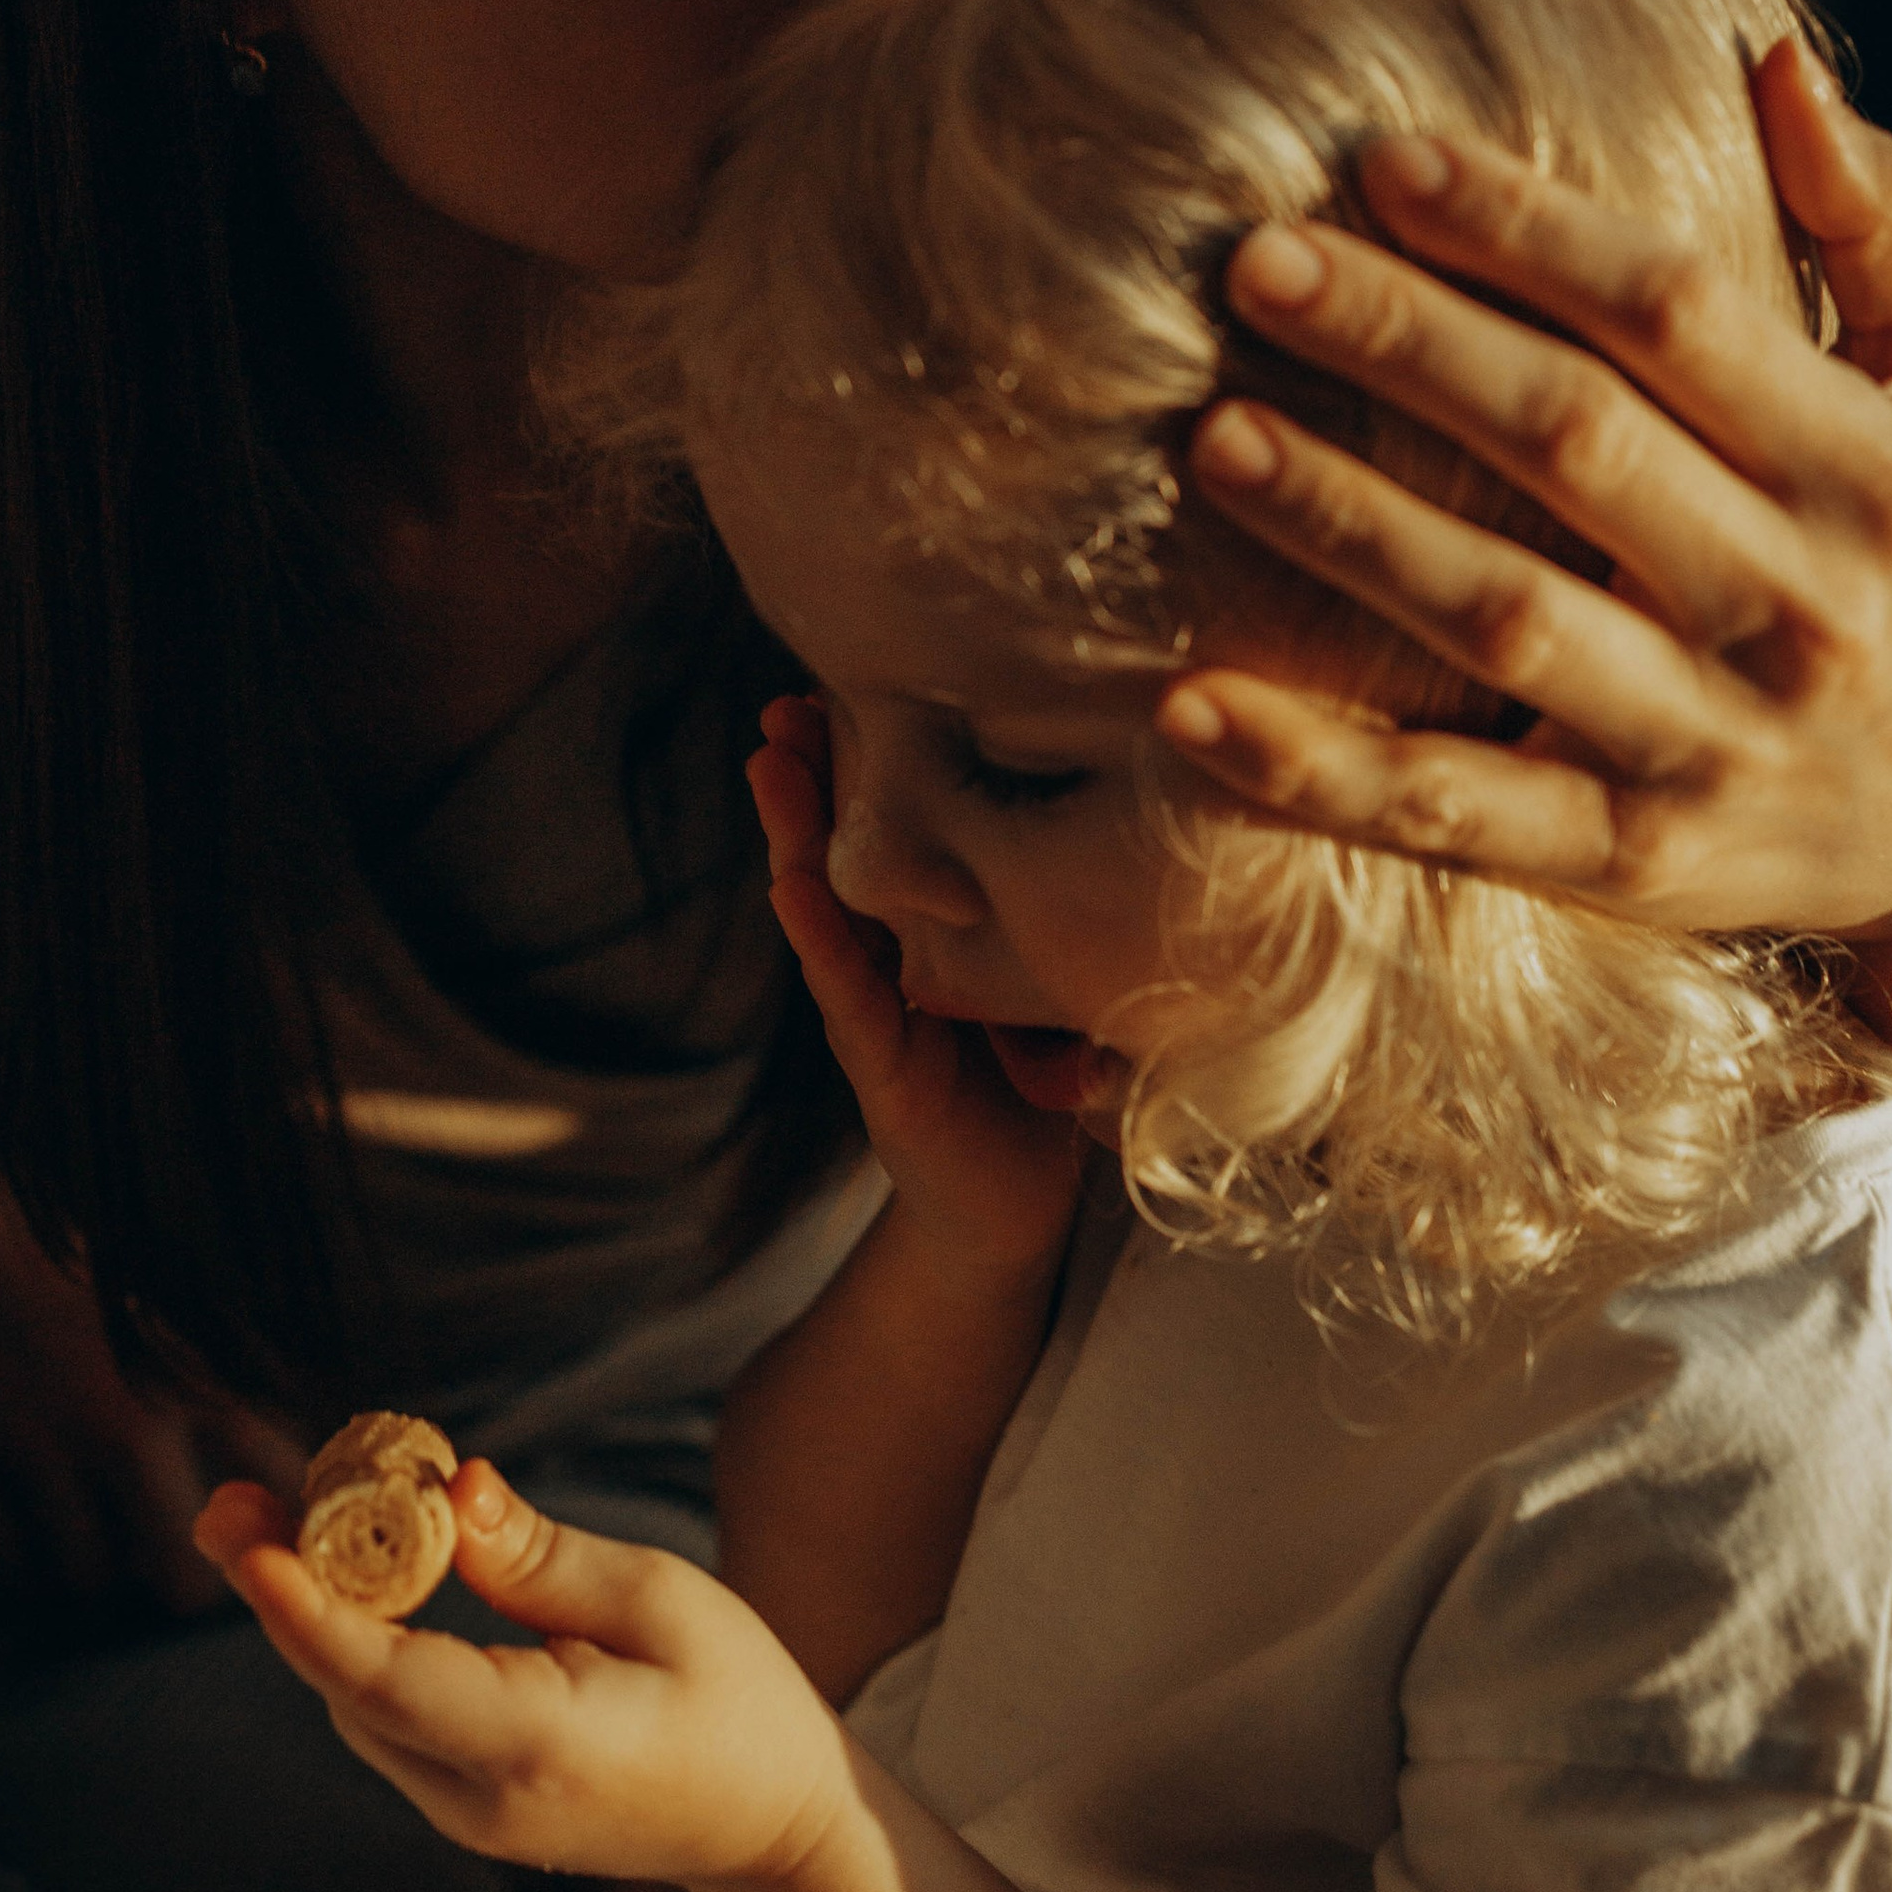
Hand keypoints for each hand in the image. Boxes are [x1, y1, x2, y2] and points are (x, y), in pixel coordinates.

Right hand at [0, 988, 307, 1609]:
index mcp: (194, 1360)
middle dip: (191, 1573)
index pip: (277, 1475)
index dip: (289, 1504)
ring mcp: (32, 1444)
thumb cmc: (69, 1160)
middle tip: (192, 1548)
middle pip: (175, 1570)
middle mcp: (121, 1421)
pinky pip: (0, 1548)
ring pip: (83, 1572)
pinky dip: (25, 1551)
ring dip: (103, 1561)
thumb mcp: (186, 1211)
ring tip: (111, 1536)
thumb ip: (240, 1281)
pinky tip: (38, 1527)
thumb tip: (290, 1299)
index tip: (289, 1502)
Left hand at [196, 1462, 851, 1888]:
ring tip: (275, 1511)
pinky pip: (386, 1717)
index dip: (309, 1612)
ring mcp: (467, 1816)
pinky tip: (347, 1570)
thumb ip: (539, 1555)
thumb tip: (444, 1491)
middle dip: (282, 1593)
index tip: (251, 1544)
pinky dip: (357, 1643)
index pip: (393, 1682)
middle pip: (351, 1692)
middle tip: (225, 1502)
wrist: (769, 1823)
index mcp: (540, 1749)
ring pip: (358, 1706)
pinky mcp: (465, 1806)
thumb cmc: (738, 1699)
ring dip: (314, 1613)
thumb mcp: (660, 1599)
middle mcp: (482, 1801)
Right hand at [751, 698, 1084, 1291]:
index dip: (860, 760)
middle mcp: (886, 960)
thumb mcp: (1046, 975)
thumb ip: (1052, 904)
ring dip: (792, 833)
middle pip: (840, 851)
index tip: (841, 679)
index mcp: (924, 932)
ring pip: (825, 906)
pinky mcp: (882, 1069)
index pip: (887, 830)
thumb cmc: (1034, 1082)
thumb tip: (1123, 796)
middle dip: (809, 774)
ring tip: (768, 762)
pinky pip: (847, 995)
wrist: (1014, 1212)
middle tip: (783, 699)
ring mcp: (873, 1012)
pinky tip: (793, 888)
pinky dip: (819, 940)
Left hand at [1159, 43, 1891, 1004]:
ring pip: (1504, 618)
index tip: (1384, 158)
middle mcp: (1796, 604)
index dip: (1529, 229)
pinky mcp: (1624, 859)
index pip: (1679, 314)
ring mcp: (1708, 742)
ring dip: (1350, 527)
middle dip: (1408, 343)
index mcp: (1866, 469)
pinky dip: (1316, 767)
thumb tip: (1774, 60)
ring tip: (1215, 439)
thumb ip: (1883, 220)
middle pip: (1574, 444)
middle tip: (1255, 260)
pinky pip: (1451, 812)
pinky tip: (1192, 704)